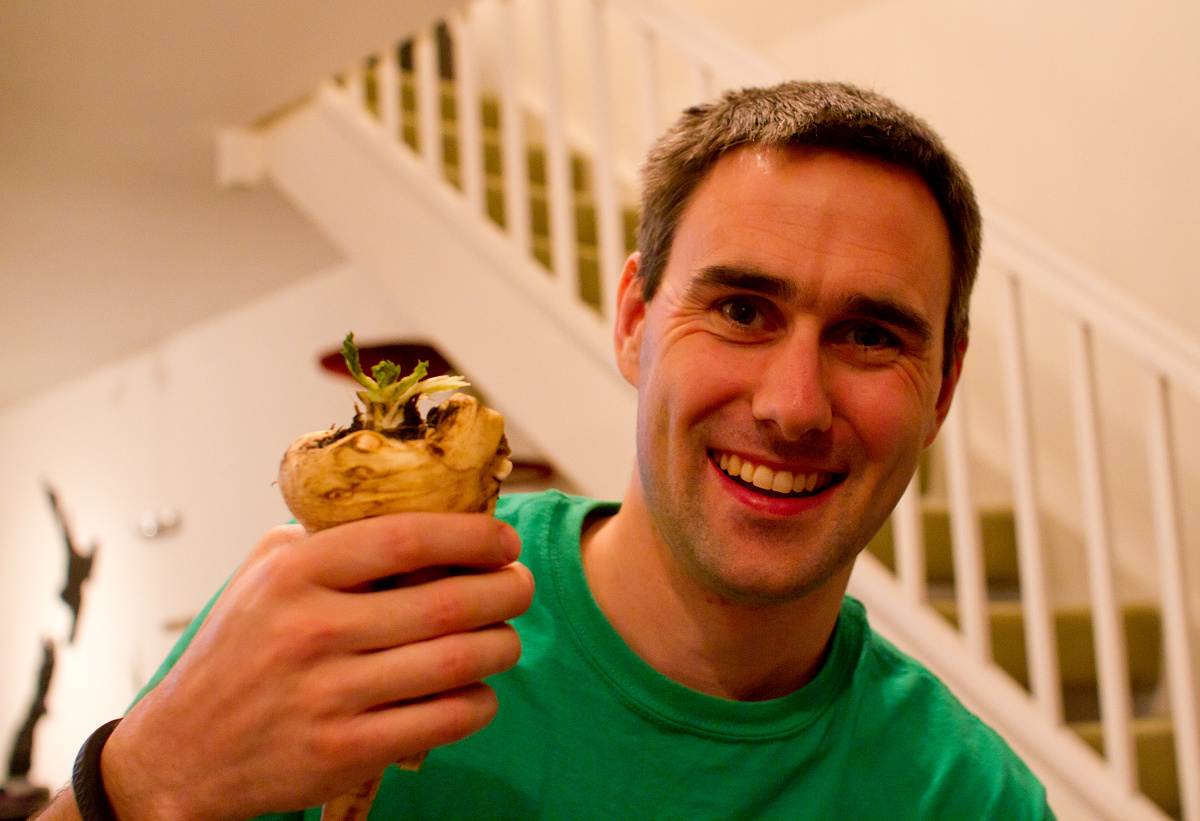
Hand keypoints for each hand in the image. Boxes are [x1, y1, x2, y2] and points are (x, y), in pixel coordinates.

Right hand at [98, 513, 533, 820]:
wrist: (179, 751)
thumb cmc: (233, 653)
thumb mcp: (264, 573)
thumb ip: (329, 538)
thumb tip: (418, 511)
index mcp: (296, 573)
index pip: (408, 538)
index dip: (473, 535)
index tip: (502, 540)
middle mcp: (314, 630)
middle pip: (447, 601)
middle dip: (506, 590)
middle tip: (519, 586)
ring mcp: (330, 695)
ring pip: (457, 661)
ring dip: (502, 645)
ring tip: (506, 637)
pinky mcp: (345, 751)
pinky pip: (444, 720)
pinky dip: (478, 702)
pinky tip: (478, 690)